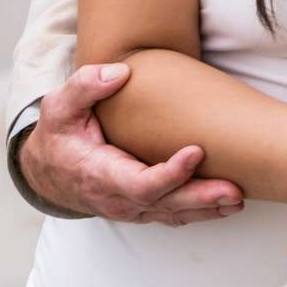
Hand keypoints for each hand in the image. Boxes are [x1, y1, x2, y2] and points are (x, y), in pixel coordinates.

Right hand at [18, 63, 244, 225]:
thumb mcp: (61, 105)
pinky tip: (225, 204)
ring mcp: (131, 208)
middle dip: (201, 198)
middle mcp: (118, 198)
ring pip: (173, 214)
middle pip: (166, 204)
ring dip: (207, 209)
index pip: (140, 183)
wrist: (48, 171)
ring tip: (238, 197)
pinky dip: (200, 212)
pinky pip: (172, 213)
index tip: (196, 152)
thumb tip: (120, 73)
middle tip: (234, 189)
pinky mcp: (141, 207)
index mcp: (100, 174)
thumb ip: (86, 85)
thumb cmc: (59, 134)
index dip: (170, 173)